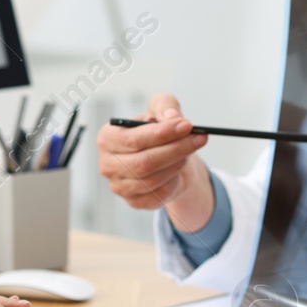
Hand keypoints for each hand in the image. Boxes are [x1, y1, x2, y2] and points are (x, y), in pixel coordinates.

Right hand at [96, 93, 209, 215]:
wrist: (161, 159)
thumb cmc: (155, 133)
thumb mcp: (159, 110)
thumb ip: (164, 105)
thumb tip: (172, 116)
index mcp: (107, 138)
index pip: (134, 139)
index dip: (163, 133)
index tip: (187, 125)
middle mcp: (107, 164)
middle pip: (144, 162)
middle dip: (176, 149)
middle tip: (199, 139)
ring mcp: (118, 186)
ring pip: (152, 180)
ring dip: (177, 164)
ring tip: (189, 151)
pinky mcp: (133, 202)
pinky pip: (158, 195)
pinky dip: (173, 181)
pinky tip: (178, 168)